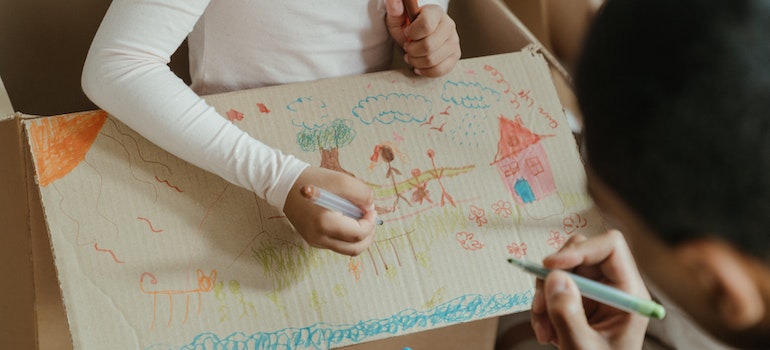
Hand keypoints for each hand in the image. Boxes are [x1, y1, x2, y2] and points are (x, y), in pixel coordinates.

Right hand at [283, 166, 376, 255]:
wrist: (286, 184)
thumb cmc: (313, 180)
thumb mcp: (342, 180)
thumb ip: (362, 194)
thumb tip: (370, 208)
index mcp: (325, 223)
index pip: (358, 234)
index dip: (371, 223)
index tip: (370, 209)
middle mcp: (319, 237)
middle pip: (355, 249)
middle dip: (368, 234)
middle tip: (370, 218)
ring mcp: (315, 241)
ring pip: (347, 249)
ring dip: (359, 236)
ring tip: (358, 218)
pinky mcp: (313, 240)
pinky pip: (337, 244)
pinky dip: (347, 236)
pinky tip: (346, 220)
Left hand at [385, 0, 460, 76]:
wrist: (417, 39)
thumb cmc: (407, 29)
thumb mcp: (397, 19)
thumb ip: (394, 10)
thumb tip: (394, 1)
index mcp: (435, 12)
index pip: (426, 25)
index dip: (412, 33)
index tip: (406, 33)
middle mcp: (449, 25)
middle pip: (428, 46)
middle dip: (412, 50)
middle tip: (407, 47)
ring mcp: (454, 41)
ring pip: (432, 60)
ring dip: (416, 62)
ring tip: (411, 56)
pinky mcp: (455, 56)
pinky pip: (440, 70)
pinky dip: (425, 71)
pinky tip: (419, 66)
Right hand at [531, 230, 649, 349]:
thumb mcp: (583, 349)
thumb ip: (568, 315)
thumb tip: (553, 277)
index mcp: (629, 293)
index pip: (610, 247)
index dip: (581, 249)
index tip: (551, 266)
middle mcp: (613, 287)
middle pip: (580, 253)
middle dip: (553, 276)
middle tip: (541, 305)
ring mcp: (594, 293)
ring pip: (560, 270)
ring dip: (543, 296)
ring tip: (543, 330)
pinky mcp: (578, 301)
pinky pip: (552, 288)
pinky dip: (542, 307)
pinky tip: (547, 333)